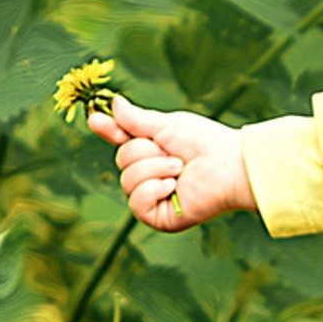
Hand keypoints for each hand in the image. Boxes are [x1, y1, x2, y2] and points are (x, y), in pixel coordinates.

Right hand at [88, 95, 256, 232]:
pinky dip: (154, 190)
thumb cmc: (204, 143)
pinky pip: (136, 203)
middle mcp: (151, 175)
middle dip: (146, 153)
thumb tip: (113, 104)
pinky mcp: (159, 218)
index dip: (109, 131)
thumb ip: (136, 120)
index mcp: (152, 152)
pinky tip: (173, 186)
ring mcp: (154, 198)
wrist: (228, 165)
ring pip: (127, 181)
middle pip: (122, 161)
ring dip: (154, 169)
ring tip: (180, 169)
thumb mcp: (165, 126)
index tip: (94, 118)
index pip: (122, 142)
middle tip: (175, 154)